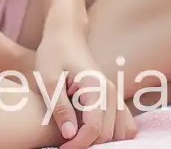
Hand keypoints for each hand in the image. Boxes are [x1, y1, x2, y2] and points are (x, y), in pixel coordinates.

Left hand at [33, 27, 136, 145]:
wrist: (66, 33)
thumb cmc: (53, 53)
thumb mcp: (47, 79)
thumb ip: (60, 107)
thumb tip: (71, 135)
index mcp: (96, 87)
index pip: (94, 129)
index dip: (78, 144)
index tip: (61, 148)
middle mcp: (111, 92)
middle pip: (106, 134)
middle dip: (86, 143)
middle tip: (64, 143)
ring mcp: (115, 94)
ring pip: (118, 132)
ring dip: (99, 140)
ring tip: (75, 136)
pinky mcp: (113, 97)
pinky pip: (122, 123)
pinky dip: (110, 133)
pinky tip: (89, 132)